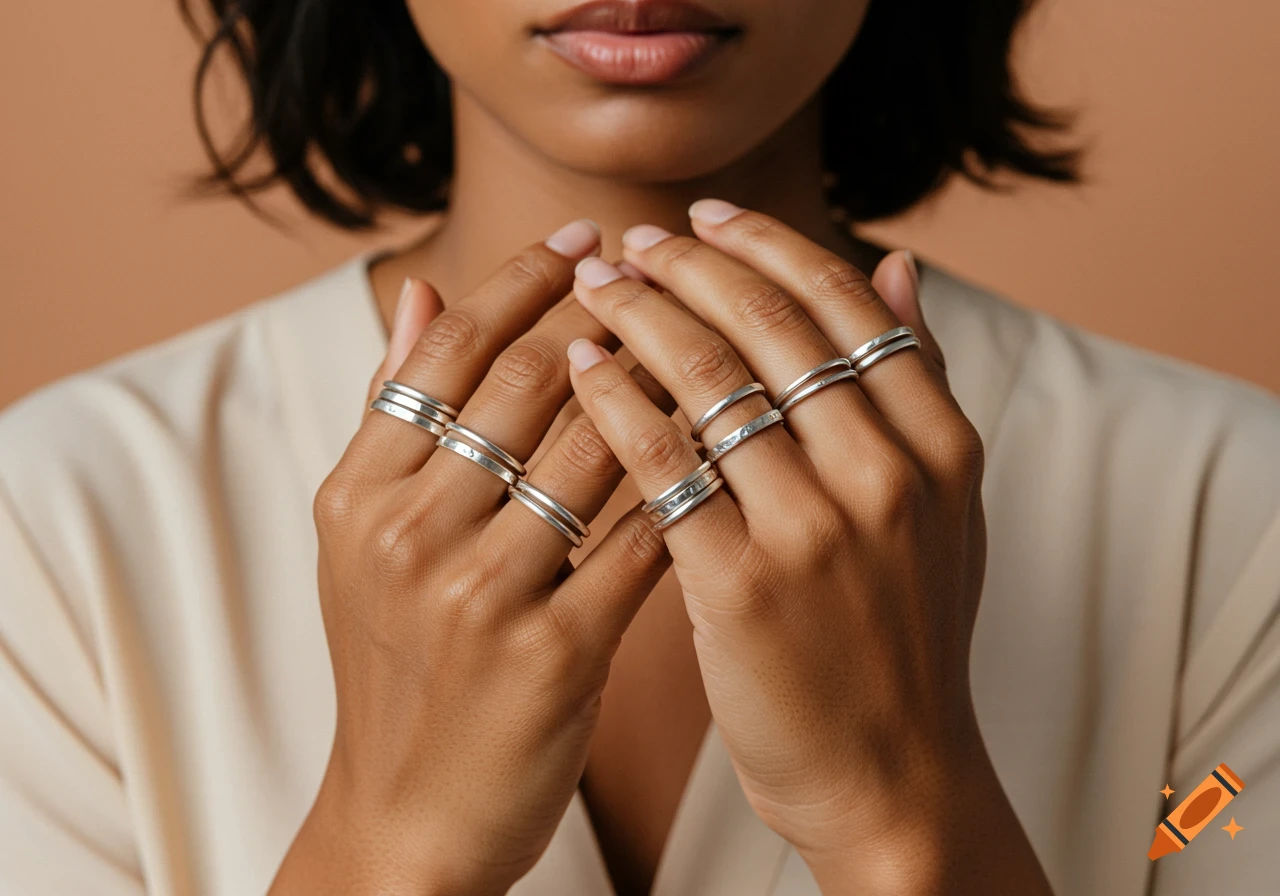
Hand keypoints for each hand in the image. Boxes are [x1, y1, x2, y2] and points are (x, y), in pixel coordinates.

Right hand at [270, 221, 674, 895]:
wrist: (408, 813)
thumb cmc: (397, 664)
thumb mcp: (361, 538)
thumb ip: (391, 413)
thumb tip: (416, 291)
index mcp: (357, 492)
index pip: (448, 348)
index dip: (524, 277)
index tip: (590, 235)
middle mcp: (408, 533)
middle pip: (528, 382)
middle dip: (612, 314)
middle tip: (673, 271)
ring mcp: (478, 594)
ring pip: (596, 447)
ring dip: (664, 384)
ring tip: (715, 340)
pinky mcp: (551, 653)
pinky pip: (639, 537)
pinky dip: (686, 482)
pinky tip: (729, 445)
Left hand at [564, 202, 1050, 893]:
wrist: (890, 776)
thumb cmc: (903, 637)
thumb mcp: (944, 506)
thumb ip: (920, 385)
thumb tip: (899, 265)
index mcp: (940, 443)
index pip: (842, 303)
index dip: (766, 245)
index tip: (704, 216)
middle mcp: (887, 473)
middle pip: (774, 326)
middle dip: (691, 265)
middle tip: (633, 239)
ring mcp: (817, 529)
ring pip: (715, 381)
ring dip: (644, 315)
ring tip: (596, 285)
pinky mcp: (743, 586)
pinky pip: (664, 465)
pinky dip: (615, 403)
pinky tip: (580, 368)